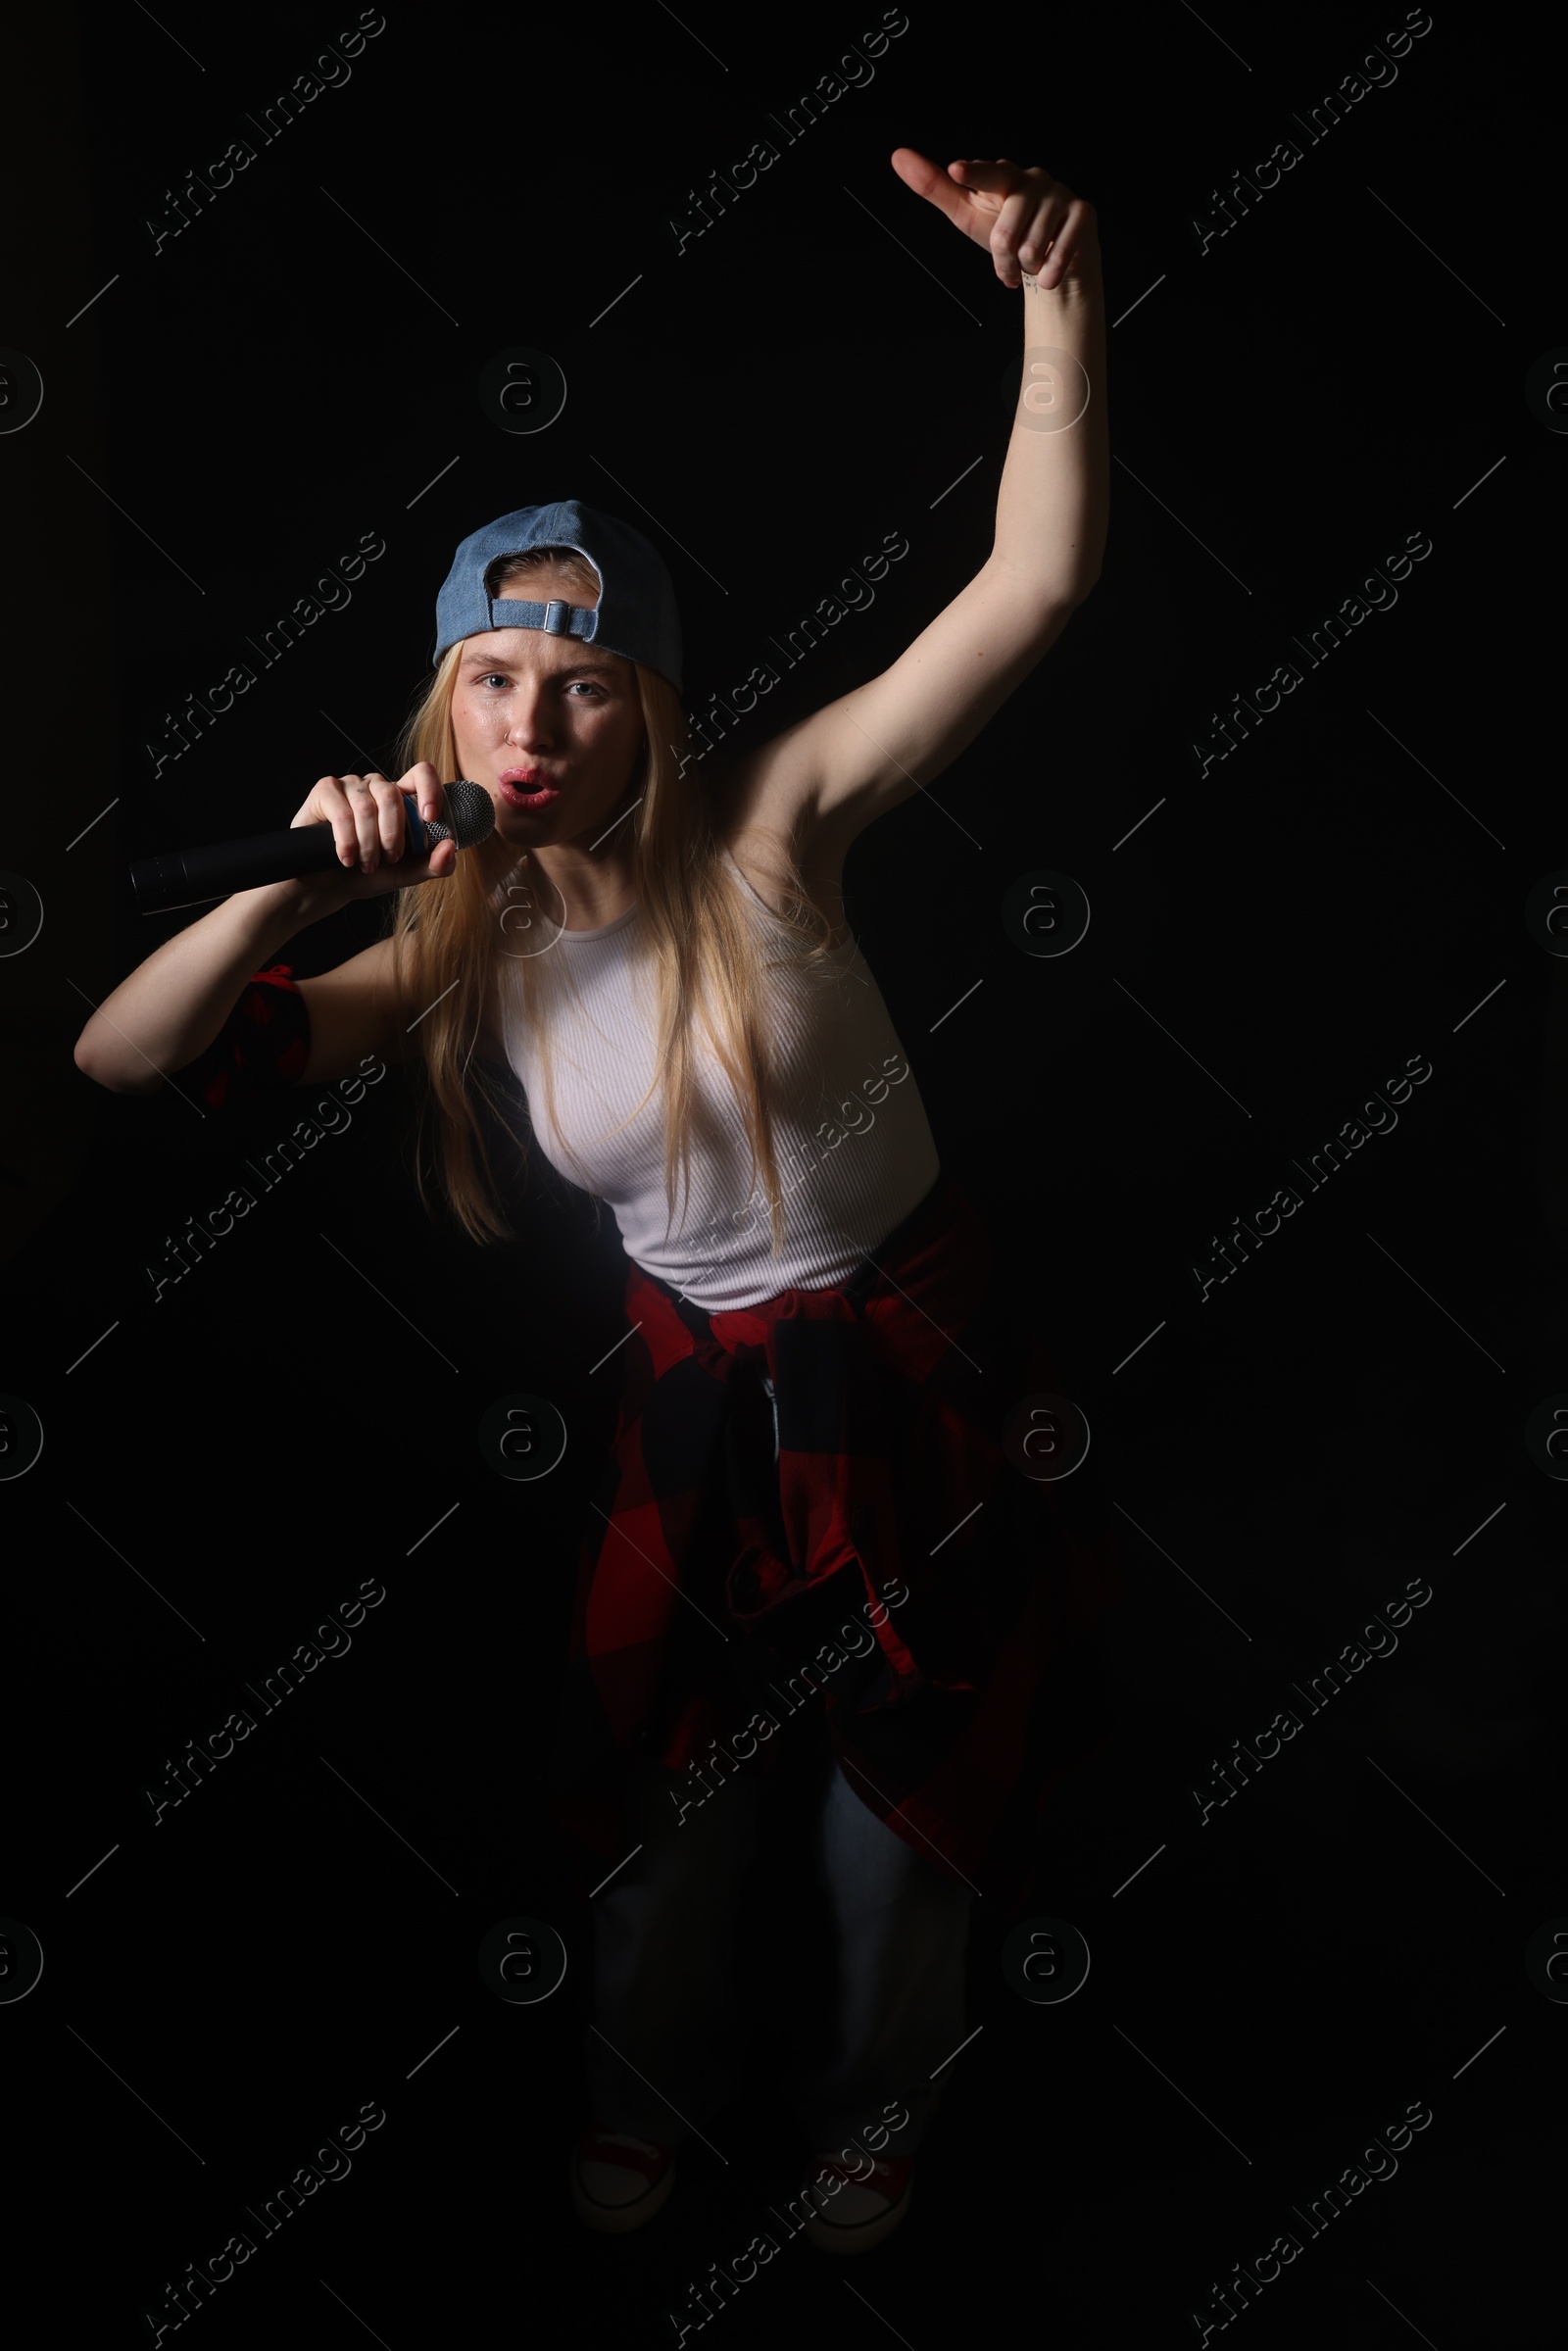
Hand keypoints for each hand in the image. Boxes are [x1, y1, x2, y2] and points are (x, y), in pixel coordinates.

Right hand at [288, 760, 457, 906]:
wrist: (329, 885)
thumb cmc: (369, 874)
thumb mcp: (406, 873)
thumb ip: (434, 865)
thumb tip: (450, 847)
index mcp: (402, 799)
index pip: (422, 774)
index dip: (430, 789)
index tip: (430, 817)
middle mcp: (377, 787)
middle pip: (392, 795)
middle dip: (393, 834)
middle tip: (389, 859)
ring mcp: (351, 785)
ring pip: (366, 806)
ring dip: (368, 843)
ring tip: (366, 864)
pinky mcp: (326, 790)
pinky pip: (341, 811)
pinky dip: (346, 840)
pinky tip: (347, 857)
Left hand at [890, 149, 1095, 289]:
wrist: (1051, 260)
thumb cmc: (1008, 233)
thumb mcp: (967, 214)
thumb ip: (936, 188)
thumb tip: (898, 156)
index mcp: (1004, 175)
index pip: (986, 174)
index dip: (973, 173)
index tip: (956, 170)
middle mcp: (1033, 178)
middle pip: (1005, 233)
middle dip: (1002, 260)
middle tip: (1009, 262)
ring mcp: (1060, 194)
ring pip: (1029, 249)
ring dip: (1025, 268)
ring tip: (1031, 260)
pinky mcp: (1083, 213)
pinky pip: (1057, 256)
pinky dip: (1049, 274)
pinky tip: (1049, 269)